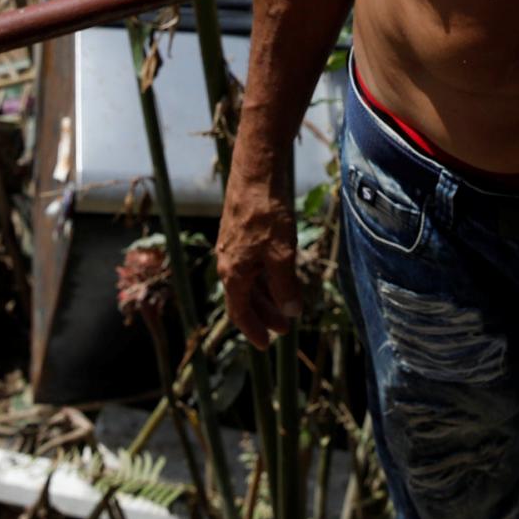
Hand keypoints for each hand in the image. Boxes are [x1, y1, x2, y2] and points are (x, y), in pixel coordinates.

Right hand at [218, 166, 301, 344]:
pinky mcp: (240, 232)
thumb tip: (291, 313)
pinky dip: (264, 278)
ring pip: (248, 281)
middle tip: (284, 329)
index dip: (253, 330)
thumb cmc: (267, 215)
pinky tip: (280, 276)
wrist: (256, 174)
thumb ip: (285, 286)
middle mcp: (228, 262)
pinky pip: (251, 265)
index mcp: (233, 272)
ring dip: (266, 297)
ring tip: (286, 306)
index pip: (239, 312)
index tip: (266, 345)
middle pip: (244, 298)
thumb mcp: (282, 255)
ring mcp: (233, 247)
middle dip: (264, 315)